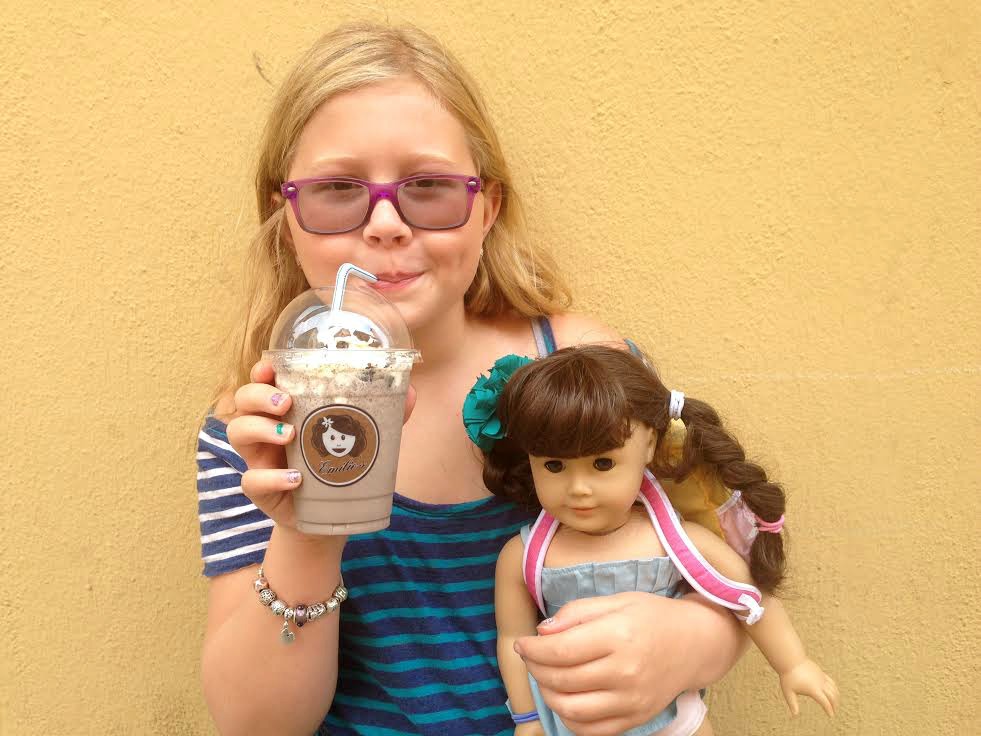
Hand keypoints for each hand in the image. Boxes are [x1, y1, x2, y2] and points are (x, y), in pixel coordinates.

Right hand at [226, 360, 416, 531]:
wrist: (331, 518)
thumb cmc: (340, 467)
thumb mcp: (362, 439)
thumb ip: (383, 416)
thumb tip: (409, 392)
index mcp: (286, 411)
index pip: (264, 381)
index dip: (262, 370)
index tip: (273, 366)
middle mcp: (267, 430)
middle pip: (243, 401)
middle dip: (259, 395)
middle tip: (287, 402)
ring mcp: (260, 460)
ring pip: (238, 433)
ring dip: (260, 428)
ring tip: (290, 435)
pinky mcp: (262, 491)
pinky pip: (251, 480)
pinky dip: (270, 478)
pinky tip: (295, 479)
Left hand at [514, 592, 698, 735]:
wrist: (695, 644)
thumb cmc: (652, 617)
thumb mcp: (616, 601)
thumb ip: (576, 612)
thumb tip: (542, 631)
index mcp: (619, 636)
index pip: (560, 650)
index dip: (532, 649)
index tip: (523, 643)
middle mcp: (625, 672)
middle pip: (561, 680)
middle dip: (535, 669)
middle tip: (531, 658)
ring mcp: (631, 700)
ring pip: (571, 710)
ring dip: (548, 695)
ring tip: (545, 677)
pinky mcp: (635, 718)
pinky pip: (591, 730)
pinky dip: (569, 718)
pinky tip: (566, 697)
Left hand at [779, 658, 838, 716]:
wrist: (790, 660)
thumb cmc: (788, 676)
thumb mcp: (788, 691)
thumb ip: (792, 703)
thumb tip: (795, 715)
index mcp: (813, 689)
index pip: (825, 702)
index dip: (829, 709)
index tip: (831, 715)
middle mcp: (820, 683)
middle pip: (832, 696)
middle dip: (834, 704)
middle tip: (834, 711)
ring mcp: (821, 677)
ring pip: (833, 688)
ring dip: (836, 697)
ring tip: (835, 704)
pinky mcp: (820, 672)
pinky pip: (831, 681)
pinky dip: (834, 688)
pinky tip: (833, 692)